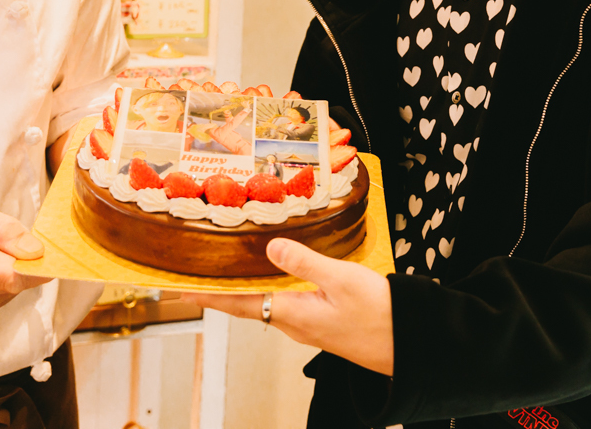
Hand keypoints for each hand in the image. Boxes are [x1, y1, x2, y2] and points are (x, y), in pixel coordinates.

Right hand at [0, 193, 50, 314]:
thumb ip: (6, 230)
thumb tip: (37, 252)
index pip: (12, 276)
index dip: (40, 267)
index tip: (57, 254)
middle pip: (18, 281)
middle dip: (25, 258)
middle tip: (4, 235)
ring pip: (16, 286)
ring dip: (15, 265)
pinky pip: (8, 290)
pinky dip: (7, 274)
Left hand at [182, 239, 393, 375]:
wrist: (410, 344)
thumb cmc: (380, 315)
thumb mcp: (343, 280)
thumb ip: (305, 261)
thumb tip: (271, 246)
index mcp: (292, 314)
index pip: (238, 304)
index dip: (208, 296)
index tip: (180, 291)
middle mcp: (294, 322)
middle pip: (246, 304)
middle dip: (219, 291)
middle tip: (193, 276)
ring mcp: (308, 324)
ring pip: (265, 303)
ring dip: (242, 289)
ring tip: (223, 272)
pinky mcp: (321, 321)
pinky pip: (284, 303)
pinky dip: (268, 289)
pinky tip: (271, 275)